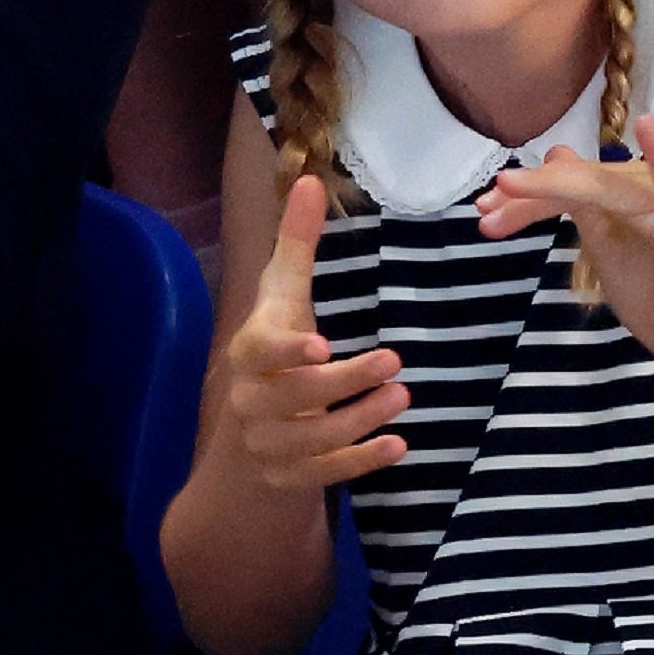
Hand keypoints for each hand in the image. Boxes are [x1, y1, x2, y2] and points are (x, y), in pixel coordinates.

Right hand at [226, 174, 408, 490]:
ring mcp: (267, 442)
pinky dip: (361, 460)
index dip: (287, 351)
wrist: (250, 433)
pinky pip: (324, 474)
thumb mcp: (284, 296)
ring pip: (313, 438)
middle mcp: (251, 399)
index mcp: (249, 351)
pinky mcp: (289, 476)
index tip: (322, 346)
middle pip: (295, 395)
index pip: (259, 351)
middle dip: (346, 382)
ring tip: (404, 395)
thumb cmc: (276, 348)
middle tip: (395, 362)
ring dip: (361, 419)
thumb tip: (307, 178)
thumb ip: (297, 243)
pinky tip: (398, 444)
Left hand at [476, 115, 653, 375]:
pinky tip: (647, 126)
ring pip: (602, 187)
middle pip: (574, 185)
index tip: (483, 214)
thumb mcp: (604, 252)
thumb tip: (554, 159)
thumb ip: (581, 212)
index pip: (561, 191)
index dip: (522, 201)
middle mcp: (634, 196)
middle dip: (526, 197)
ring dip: (557, 181)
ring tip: (513, 181)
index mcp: (613, 203)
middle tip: (484, 210)